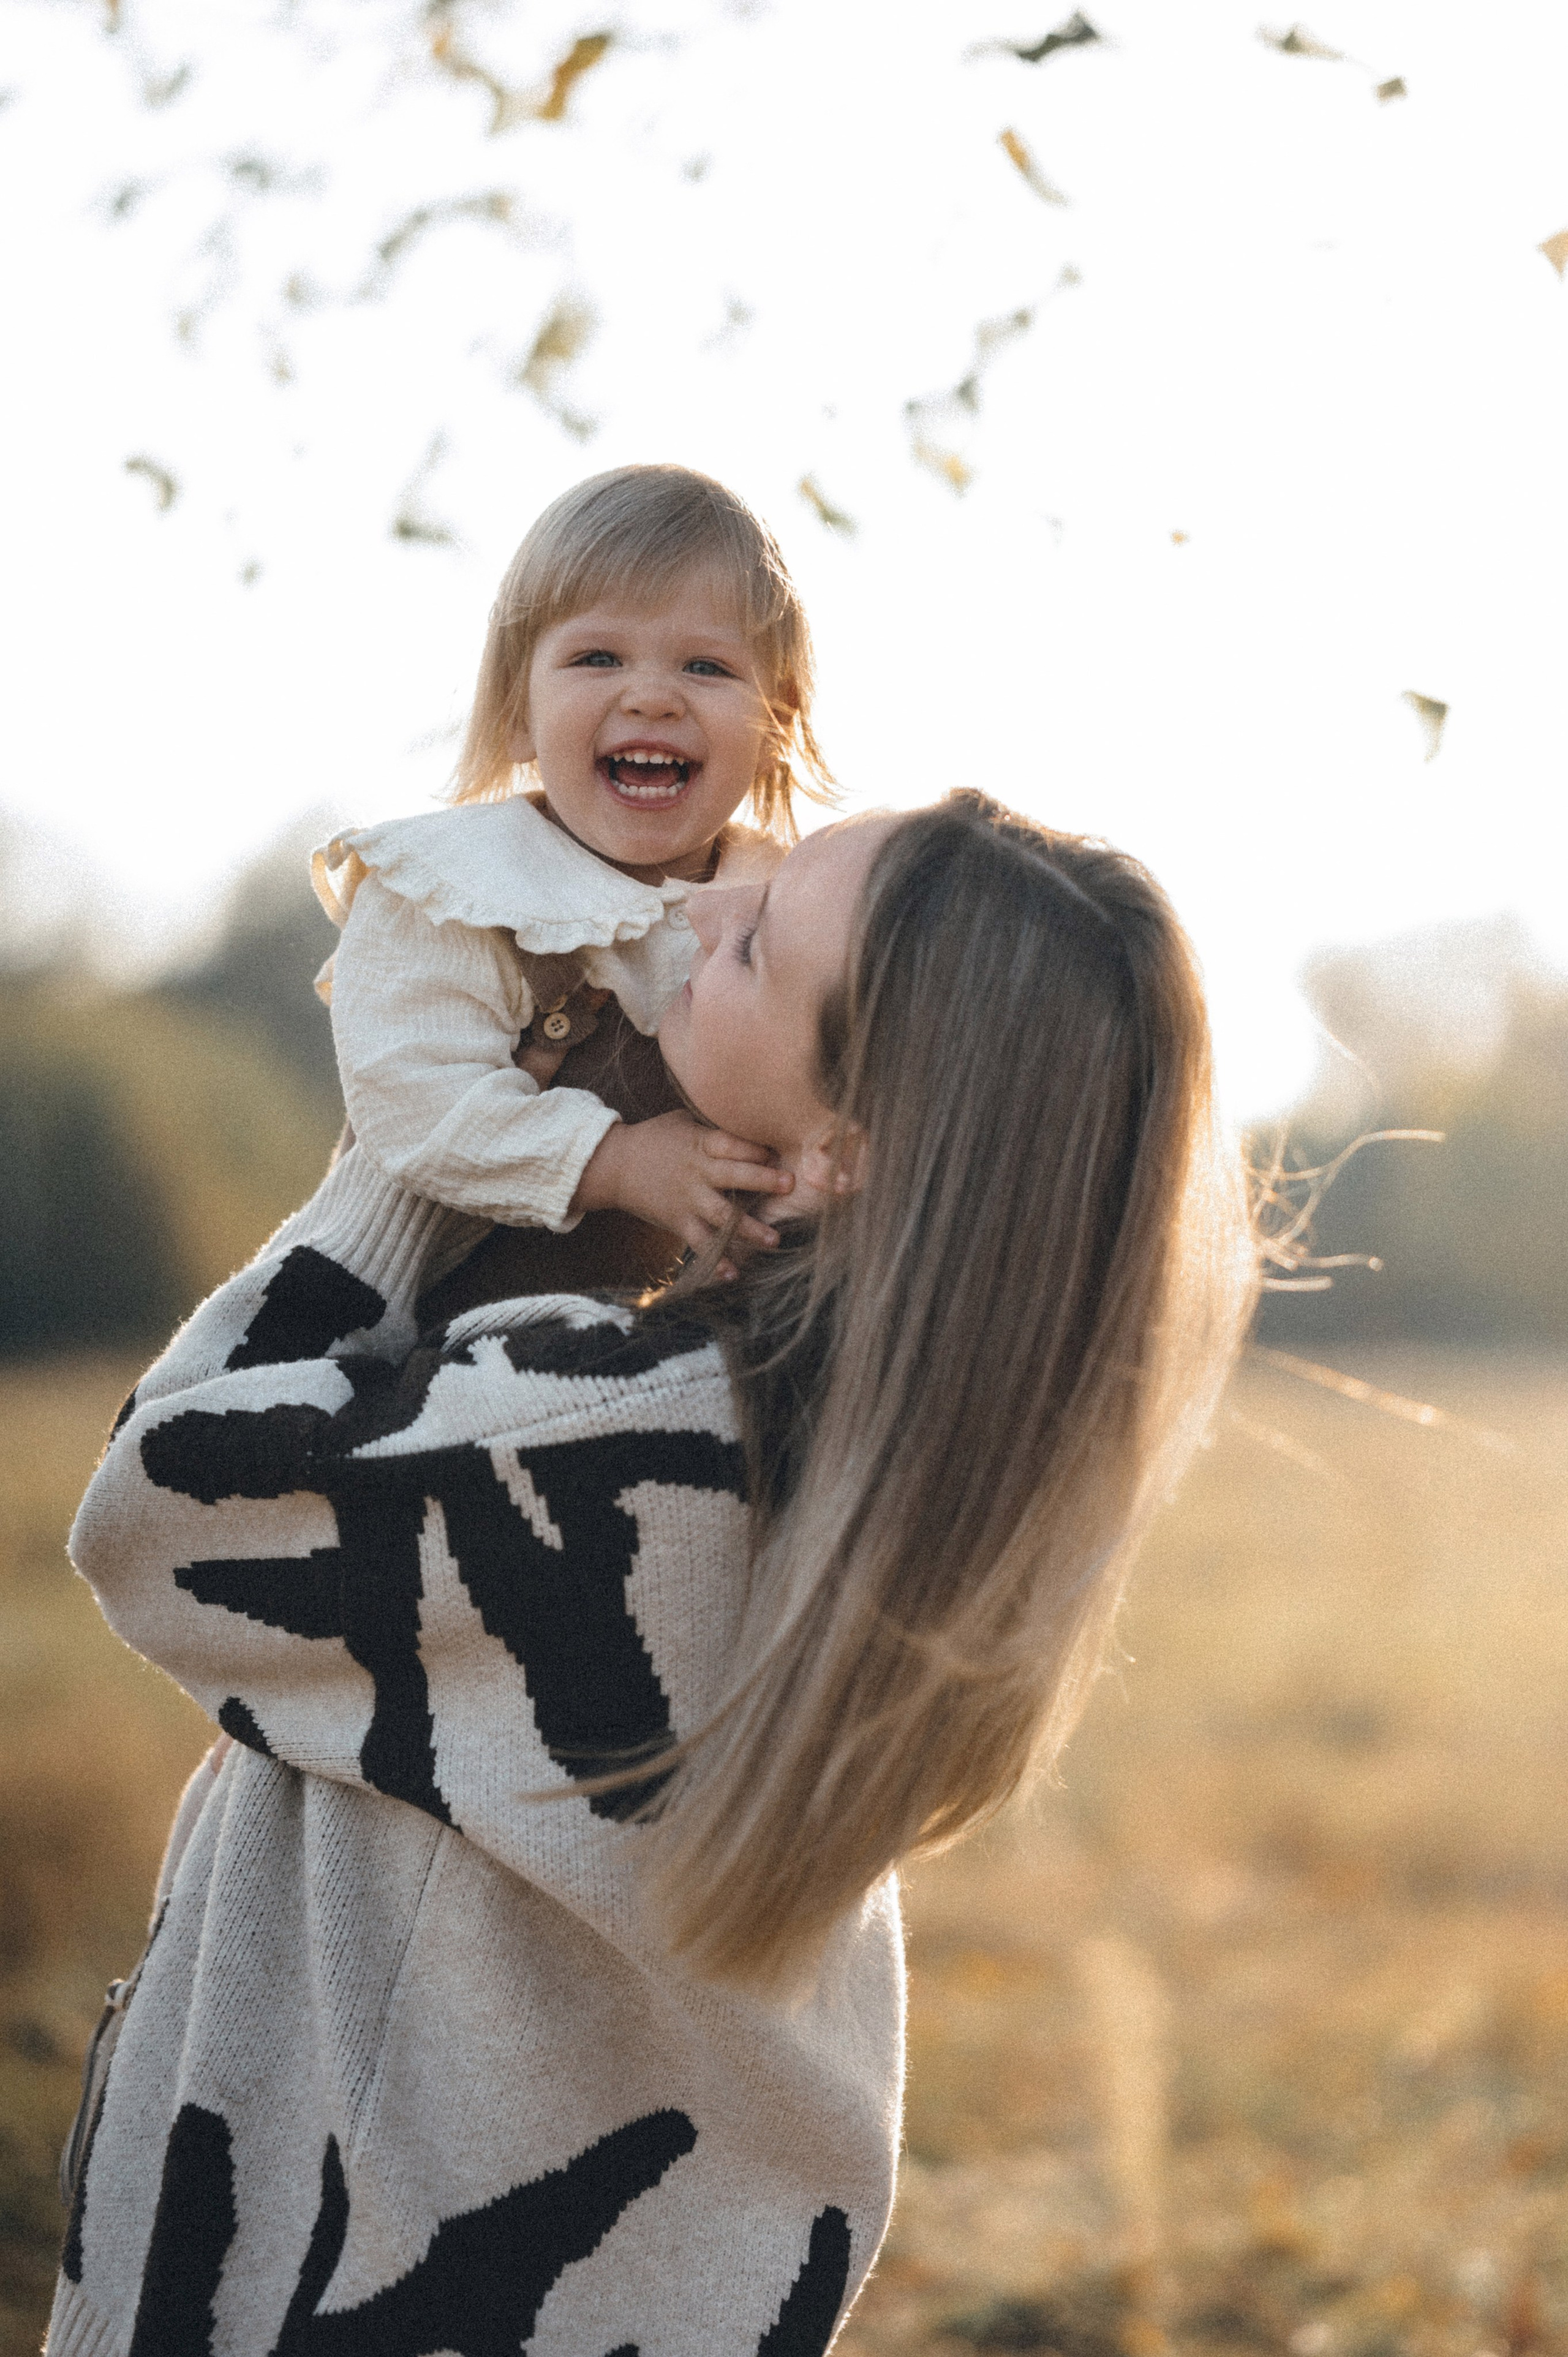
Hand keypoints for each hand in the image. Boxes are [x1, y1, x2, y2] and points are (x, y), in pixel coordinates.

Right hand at [571, 1111, 793, 1267]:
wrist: (614, 1165)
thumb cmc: (656, 1138)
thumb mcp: (685, 1121)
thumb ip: (716, 1124)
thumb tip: (755, 1118)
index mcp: (701, 1143)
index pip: (732, 1144)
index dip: (757, 1148)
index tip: (780, 1153)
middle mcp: (697, 1172)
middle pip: (733, 1176)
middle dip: (763, 1180)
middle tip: (790, 1184)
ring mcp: (688, 1199)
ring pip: (722, 1216)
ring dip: (749, 1229)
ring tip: (774, 1240)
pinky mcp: (678, 1221)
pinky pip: (700, 1243)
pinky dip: (716, 1260)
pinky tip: (733, 1274)